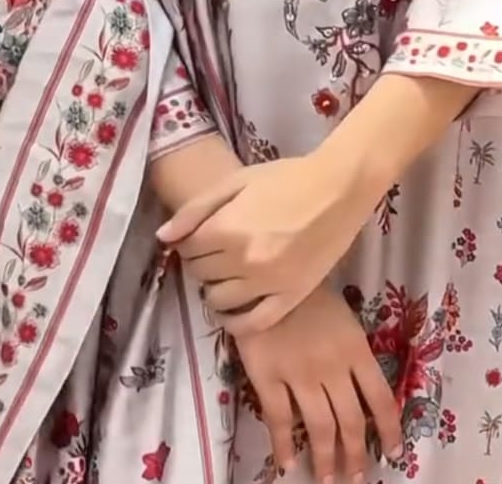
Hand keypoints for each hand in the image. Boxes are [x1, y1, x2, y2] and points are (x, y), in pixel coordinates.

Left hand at [156, 154, 371, 331]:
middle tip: (215, 253)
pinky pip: (252, 324)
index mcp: (228, 227)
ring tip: (227, 275)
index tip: (200, 238)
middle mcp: (243, 260)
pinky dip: (236, 323)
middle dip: (202, 263)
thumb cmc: (286, 178)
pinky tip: (234, 310)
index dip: (189, 243)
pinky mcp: (290, 298)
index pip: (187, 250)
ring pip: (220, 301)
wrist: (338, 189)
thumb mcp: (238, 181)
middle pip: (201, 274)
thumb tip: (164, 237)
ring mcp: (268, 283)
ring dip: (215, 289)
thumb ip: (196, 209)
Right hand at [233, 284, 402, 482]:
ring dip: (326, 459)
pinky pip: (279, 419)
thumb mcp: (344, 317)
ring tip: (328, 480)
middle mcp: (332, 367)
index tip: (393, 453)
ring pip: (319, 427)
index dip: (389, 430)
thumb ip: (353, 353)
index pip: (381, 398)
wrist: (267, 270)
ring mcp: (299, 374)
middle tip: (356, 479)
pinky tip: (287, 463)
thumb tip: (362, 394)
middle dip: (355, 455)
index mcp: (356, 349)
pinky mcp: (267, 376)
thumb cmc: (309, 289)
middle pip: (351, 422)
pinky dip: (283, 445)